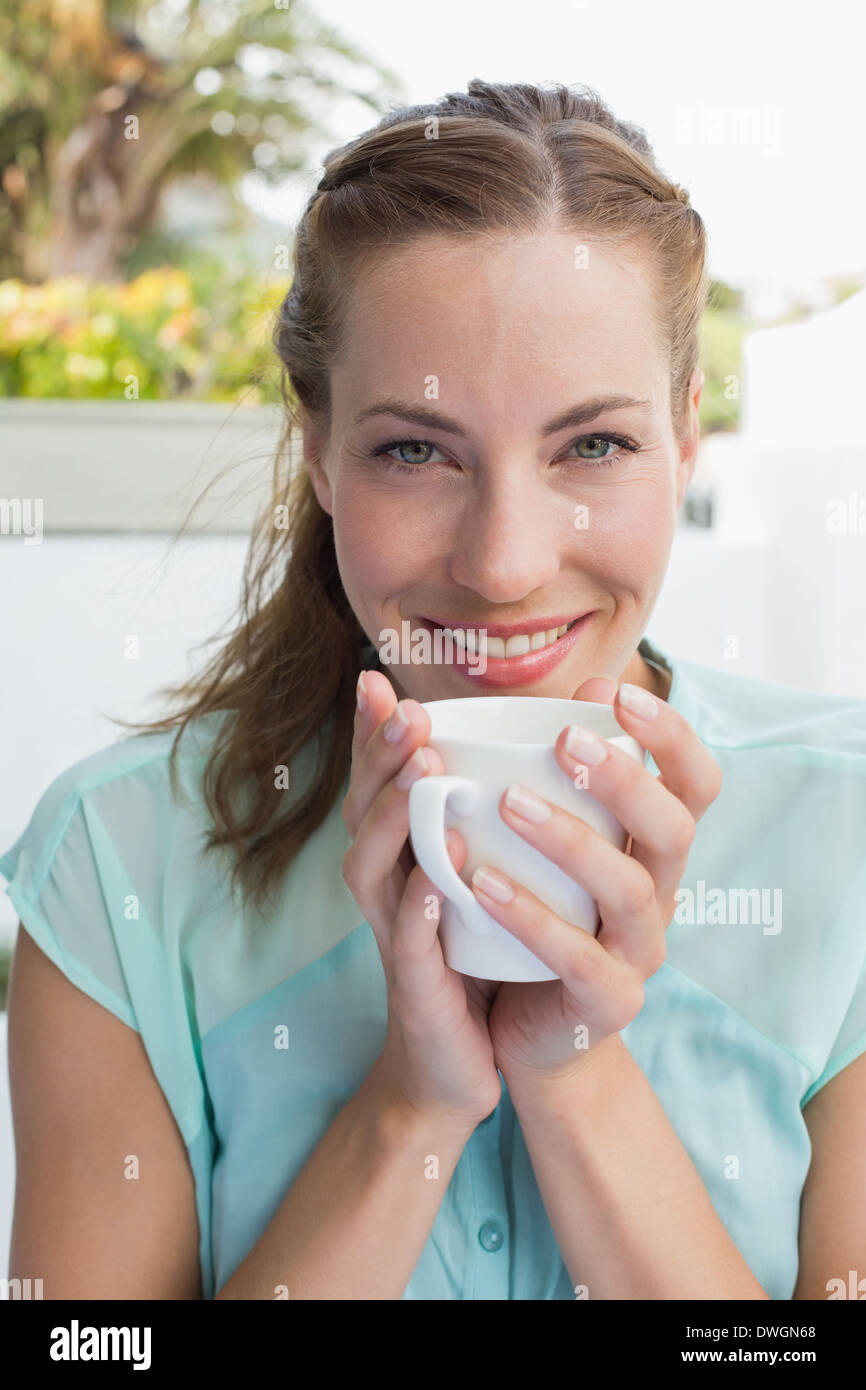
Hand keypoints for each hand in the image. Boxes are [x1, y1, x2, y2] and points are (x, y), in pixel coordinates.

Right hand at [341, 668, 502, 1129]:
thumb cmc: (474, 958)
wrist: (464, 1062)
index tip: (377, 681)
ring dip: (396, 820)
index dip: (372, 736)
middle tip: (411, 714)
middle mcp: (385, 889)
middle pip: (364, 814)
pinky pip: (410, 946)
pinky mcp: (418, 990)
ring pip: (374, 871)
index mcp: (400, 858)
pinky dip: (417, 910)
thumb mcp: (475, 877)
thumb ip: (478, 817)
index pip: (376, 785)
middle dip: (384, 760)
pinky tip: (434, 879)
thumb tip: (515, 746)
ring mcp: (395, 938)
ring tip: (424, 775)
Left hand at [469, 675, 722, 1084]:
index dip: (671, 736)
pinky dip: (532, 917)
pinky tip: (484, 884)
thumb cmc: (538, 913)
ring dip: (570, 839)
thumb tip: (579, 686)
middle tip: (564, 740)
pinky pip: (579, 957)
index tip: (617, 693)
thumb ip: (557, 771)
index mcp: (653, 846)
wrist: (527, 1028)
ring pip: (628, 890)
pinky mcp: (607, 1001)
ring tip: (508, 804)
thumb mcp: (547, 840)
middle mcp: (660, 893)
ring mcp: (639, 950)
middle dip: (624, 779)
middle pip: (674, 829)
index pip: (696, 783)